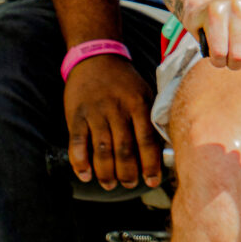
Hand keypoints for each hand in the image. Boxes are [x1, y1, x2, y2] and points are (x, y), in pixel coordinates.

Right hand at [66, 54, 163, 188]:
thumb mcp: (145, 93)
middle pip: (124, 150)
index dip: (150, 165)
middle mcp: (117, 109)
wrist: (96, 57)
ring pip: (102, 150)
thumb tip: (163, 152)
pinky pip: (77, 143)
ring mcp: (96, 113)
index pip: (147, 141)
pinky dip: (80, 162)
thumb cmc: (125, 81)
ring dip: (106, 172)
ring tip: (109, 184)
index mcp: (138, 105)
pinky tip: (85, 175)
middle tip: (129, 184)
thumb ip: (151, 120)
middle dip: (127, 173)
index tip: (152, 181)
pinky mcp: (77, 115)